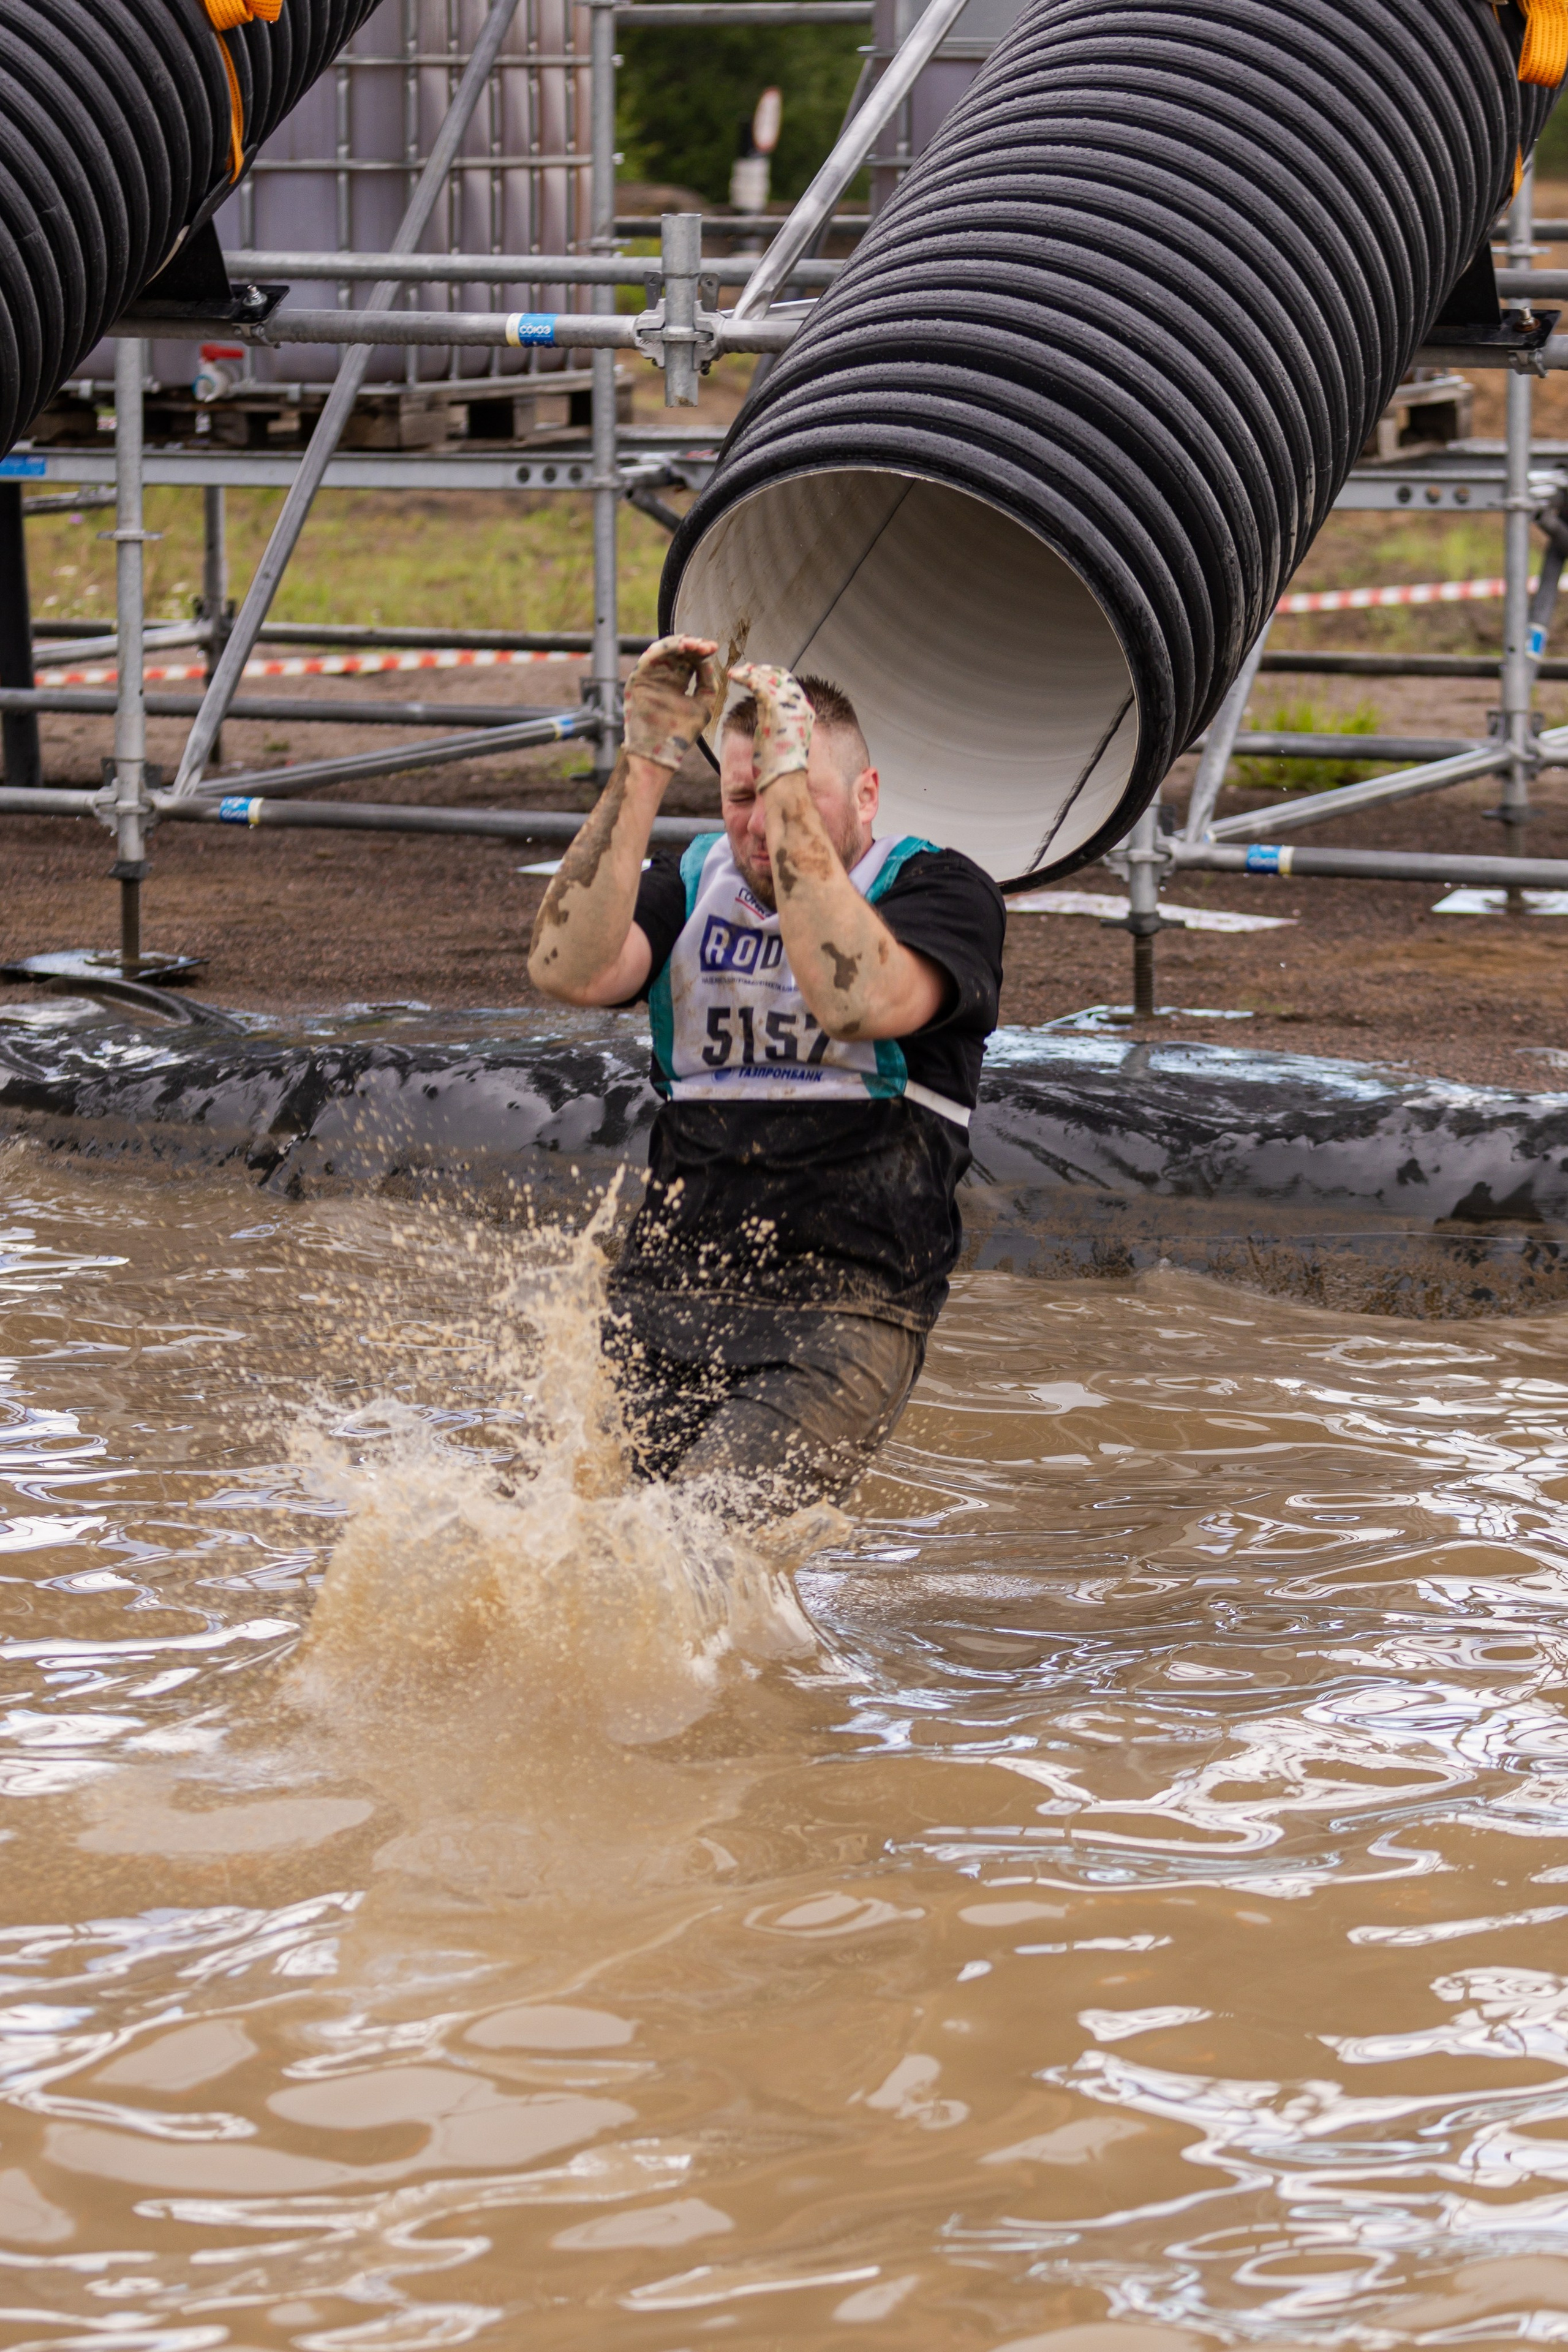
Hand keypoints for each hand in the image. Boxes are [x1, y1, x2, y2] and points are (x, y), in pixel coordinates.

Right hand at [622, 635, 718, 769]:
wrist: (661, 752)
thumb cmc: (681, 734)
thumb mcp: (703, 706)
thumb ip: (708, 685)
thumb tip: (709, 662)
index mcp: (677, 684)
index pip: (689, 660)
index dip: (701, 652)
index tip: (714, 648)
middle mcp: (663, 678)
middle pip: (677, 653)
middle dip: (693, 646)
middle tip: (707, 646)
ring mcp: (650, 677)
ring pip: (663, 651)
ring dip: (680, 644)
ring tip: (696, 644)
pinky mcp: (638, 679)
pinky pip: (650, 657)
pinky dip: (665, 649)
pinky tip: (681, 646)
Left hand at [730, 661, 812, 791]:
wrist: (785, 780)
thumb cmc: (783, 770)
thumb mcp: (786, 743)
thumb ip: (782, 728)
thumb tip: (771, 724)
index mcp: (805, 713)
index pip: (791, 685)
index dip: (775, 676)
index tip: (760, 674)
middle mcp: (800, 706)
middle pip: (782, 676)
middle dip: (763, 670)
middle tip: (746, 669)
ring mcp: (787, 705)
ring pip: (768, 678)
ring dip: (750, 672)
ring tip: (735, 673)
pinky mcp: (772, 707)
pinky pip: (757, 684)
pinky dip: (744, 677)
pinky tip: (734, 676)